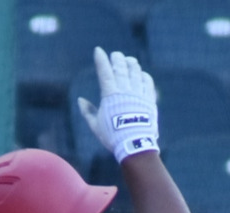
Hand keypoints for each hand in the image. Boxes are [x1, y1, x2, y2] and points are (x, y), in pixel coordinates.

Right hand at [77, 47, 158, 161]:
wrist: (134, 145)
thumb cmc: (112, 137)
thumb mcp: (96, 126)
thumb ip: (88, 111)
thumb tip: (80, 100)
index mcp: (110, 94)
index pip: (104, 71)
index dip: (101, 59)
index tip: (98, 50)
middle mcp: (125, 90)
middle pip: (121, 67)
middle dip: (117, 58)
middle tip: (115, 55)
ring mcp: (138, 93)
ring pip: (135, 71)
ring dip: (131, 64)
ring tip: (129, 61)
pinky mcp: (149, 99)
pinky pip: (147, 82)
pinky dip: (143, 76)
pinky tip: (141, 74)